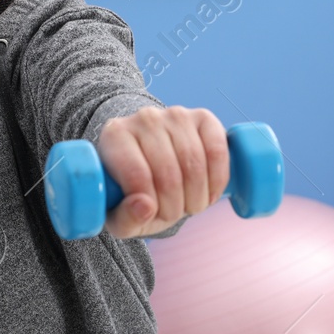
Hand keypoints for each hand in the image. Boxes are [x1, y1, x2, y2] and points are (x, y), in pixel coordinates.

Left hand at [97, 105, 228, 238]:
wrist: (153, 166)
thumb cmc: (132, 193)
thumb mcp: (121, 215)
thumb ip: (126, 218)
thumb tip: (145, 208)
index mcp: (115, 136)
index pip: (138, 175)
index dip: (151, 206)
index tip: (153, 215)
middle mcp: (144, 118)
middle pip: (169, 173)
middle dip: (175, 206)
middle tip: (173, 215)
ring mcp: (175, 115)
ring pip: (195, 164)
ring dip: (197, 197)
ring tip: (190, 206)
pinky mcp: (203, 117)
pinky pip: (217, 151)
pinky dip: (218, 179)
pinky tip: (209, 192)